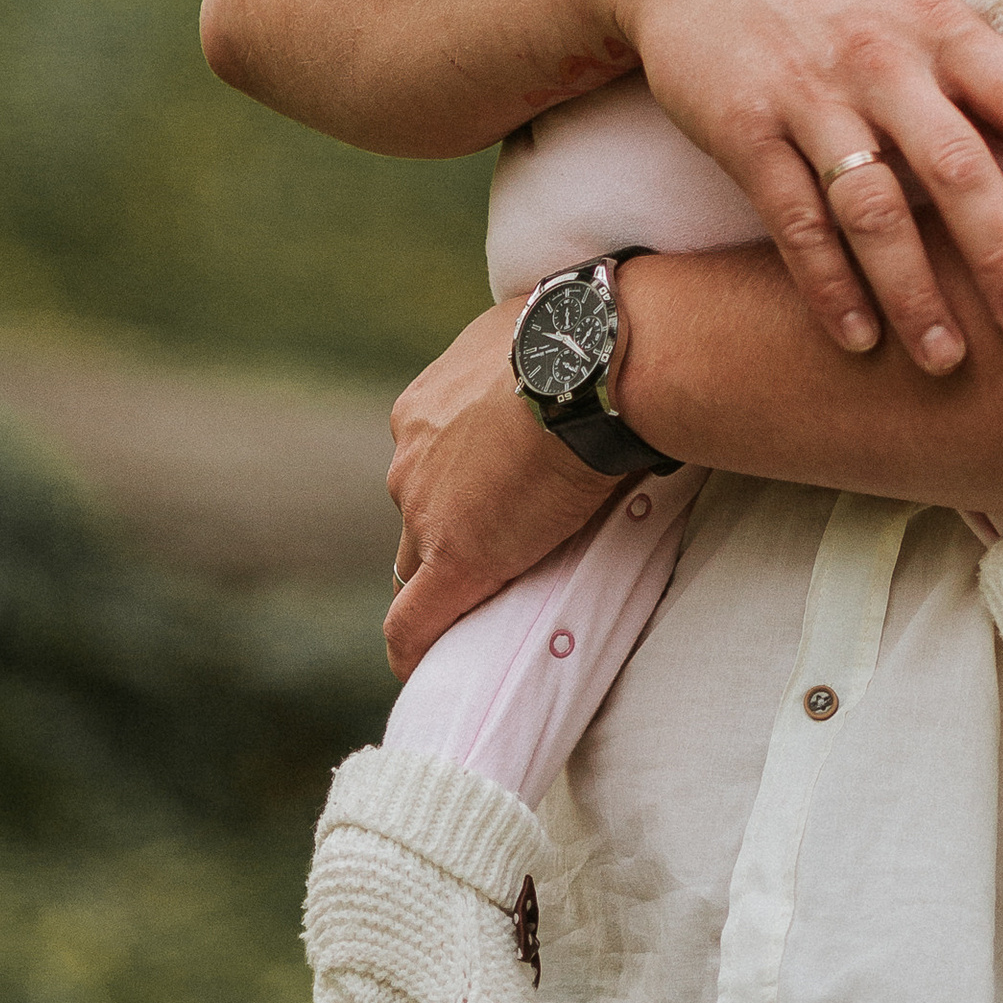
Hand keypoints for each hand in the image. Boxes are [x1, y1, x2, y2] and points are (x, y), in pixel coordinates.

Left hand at [383, 301, 613, 677]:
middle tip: (500, 546)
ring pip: (416, 563)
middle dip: (446, 532)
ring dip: (444, 579)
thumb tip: (558, 350)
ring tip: (484, 601)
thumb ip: (521, 358)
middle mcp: (411, 455)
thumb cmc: (581, 342)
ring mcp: (425, 511)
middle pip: (417, 513)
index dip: (456, 488)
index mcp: (426, 406)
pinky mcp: (453, 560)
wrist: (590, 366)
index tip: (491, 498)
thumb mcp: (532, 336)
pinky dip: (416, 646)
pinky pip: (412, 623)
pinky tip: (424, 666)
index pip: (428, 464)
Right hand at [615, 0, 1002, 378]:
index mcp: (941, 28)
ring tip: (947, 360)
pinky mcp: (744, 128)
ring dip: (914, 292)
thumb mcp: (914, 8)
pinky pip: (795, 220)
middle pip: (957, 165)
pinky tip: (857, 339)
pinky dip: (828, 285)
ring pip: (875, 209)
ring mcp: (812, 95)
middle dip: (999, 251)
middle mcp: (884, 61)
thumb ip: (979, 73)